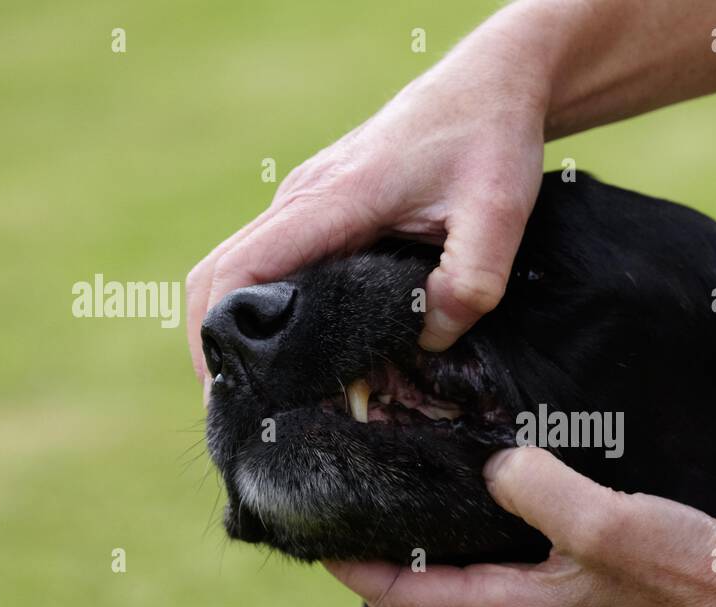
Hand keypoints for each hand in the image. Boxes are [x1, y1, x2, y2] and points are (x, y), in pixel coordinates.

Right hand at [185, 30, 548, 388]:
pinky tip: (307, 350)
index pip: (241, 267)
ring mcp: (309, 200)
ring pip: (247, 268)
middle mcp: (305, 197)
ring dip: (245, 327)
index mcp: (333, 200)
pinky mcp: (325, 208)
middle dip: (218, 344)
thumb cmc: (492, 140)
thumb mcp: (498, 215)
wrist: (494, 84)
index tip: (226, 393)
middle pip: (222, 273)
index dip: (217, 333)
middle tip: (248, 413)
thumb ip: (470, 284)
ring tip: (274, 394)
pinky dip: (273, 306)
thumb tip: (429, 339)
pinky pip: (278, 260)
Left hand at [325, 447, 715, 606]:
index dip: (354, 570)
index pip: (405, 599)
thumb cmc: (680, 572)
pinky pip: (504, 554)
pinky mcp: (576, 577)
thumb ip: (538, 490)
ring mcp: (550, 599)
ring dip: (425, 543)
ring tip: (401, 486)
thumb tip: (493, 465)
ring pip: (462, 575)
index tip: (313, 530)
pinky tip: (483, 483)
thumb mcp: (602, 525)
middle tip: (348, 503)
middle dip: (376, 559)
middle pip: (422, 595)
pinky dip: (475, 528)